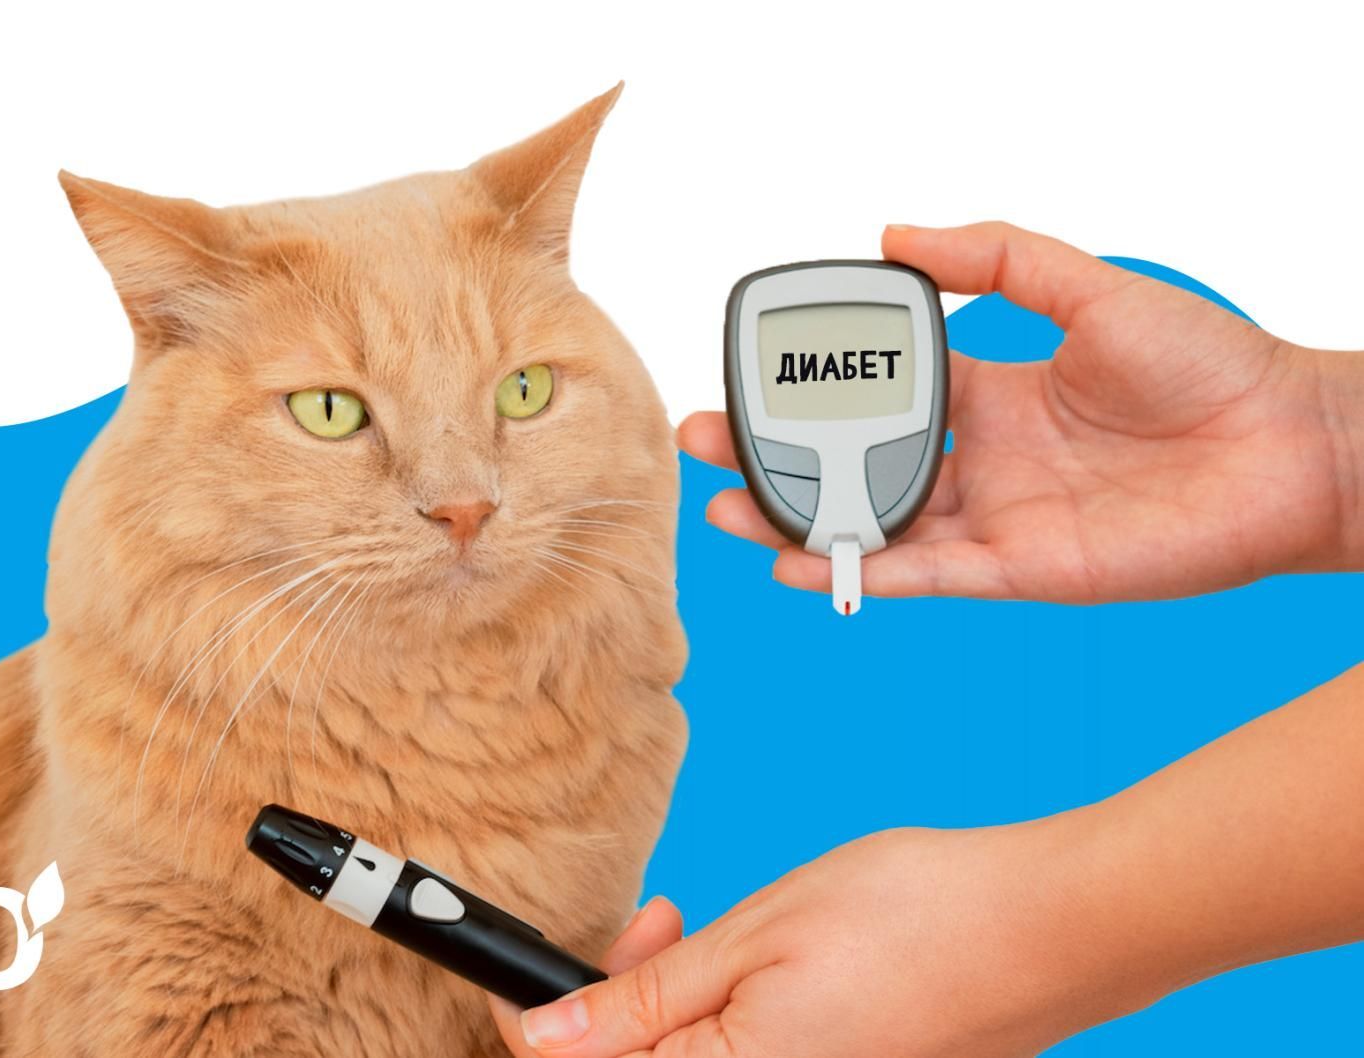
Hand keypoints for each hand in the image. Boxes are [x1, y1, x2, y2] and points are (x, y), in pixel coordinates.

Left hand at [493, 823, 1135, 1057]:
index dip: (542, 1022)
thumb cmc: (913, 921)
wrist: (1046, 929)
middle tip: (662, 920)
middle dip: (620, 999)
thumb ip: (642, 1003)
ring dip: (676, 1003)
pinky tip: (762, 966)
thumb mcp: (756, 939)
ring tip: (708, 928)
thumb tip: (545, 1040)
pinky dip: (729, 1018)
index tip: (544, 962)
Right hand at [684, 221, 1358, 601]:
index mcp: (991, 390)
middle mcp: (981, 457)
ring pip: (873, 524)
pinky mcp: (1018, 570)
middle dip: (775, 458)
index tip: (751, 377)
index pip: (879, 392)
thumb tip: (895, 230)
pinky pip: (922, 573)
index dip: (814, 391)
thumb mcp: (1089, 287)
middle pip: (854, 464)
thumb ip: (996, 259)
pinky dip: (859, 570)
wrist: (1287, 446)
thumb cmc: (1207, 362)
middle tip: (701, 444)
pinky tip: (796, 559)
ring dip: (796, 519)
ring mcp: (995, 517)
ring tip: (724, 508)